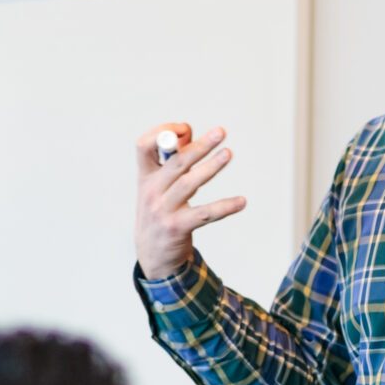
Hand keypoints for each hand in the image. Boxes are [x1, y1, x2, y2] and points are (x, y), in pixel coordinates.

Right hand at [134, 122, 246, 279]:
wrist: (153, 255)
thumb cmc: (160, 213)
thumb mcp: (158, 187)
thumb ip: (173, 162)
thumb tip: (191, 136)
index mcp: (145, 177)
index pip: (144, 146)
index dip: (162, 132)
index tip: (185, 128)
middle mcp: (151, 192)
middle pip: (176, 162)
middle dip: (199, 145)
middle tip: (220, 132)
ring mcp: (163, 210)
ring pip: (189, 183)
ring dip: (211, 167)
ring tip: (228, 154)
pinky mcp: (177, 228)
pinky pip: (204, 214)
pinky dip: (224, 207)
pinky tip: (241, 201)